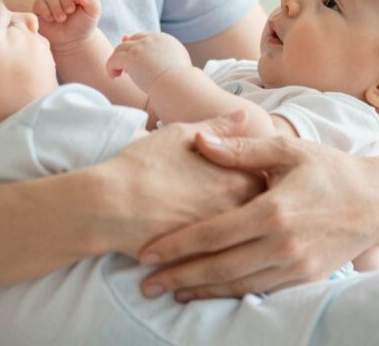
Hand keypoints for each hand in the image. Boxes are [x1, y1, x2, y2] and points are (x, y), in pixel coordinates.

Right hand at [33, 0, 99, 52]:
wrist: (71, 40)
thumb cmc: (83, 24)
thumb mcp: (93, 13)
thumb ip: (92, 1)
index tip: (79, 0)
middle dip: (66, 0)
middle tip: (70, 12)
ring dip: (56, 7)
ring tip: (62, 18)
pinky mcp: (39, 5)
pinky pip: (39, 2)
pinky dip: (45, 10)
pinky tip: (51, 19)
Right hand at [90, 111, 262, 258]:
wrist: (109, 206)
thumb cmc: (142, 164)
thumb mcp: (181, 135)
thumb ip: (219, 127)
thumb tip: (245, 115)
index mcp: (236, 179)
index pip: (269, 182)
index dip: (259, 178)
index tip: (248, 176)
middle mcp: (235, 212)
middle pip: (262, 214)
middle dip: (255, 209)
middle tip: (236, 201)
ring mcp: (219, 240)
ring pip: (243, 240)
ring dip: (238, 233)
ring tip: (217, 222)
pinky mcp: (200, 261)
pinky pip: (221, 262)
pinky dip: (219, 254)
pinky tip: (207, 247)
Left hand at [106, 32, 191, 90]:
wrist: (178, 84)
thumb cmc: (180, 81)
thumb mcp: (179, 62)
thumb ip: (167, 56)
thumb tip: (153, 57)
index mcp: (165, 40)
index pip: (146, 38)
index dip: (137, 47)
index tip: (134, 60)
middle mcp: (152, 39)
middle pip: (132, 40)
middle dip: (126, 51)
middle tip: (124, 66)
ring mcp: (141, 47)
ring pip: (120, 48)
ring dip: (117, 60)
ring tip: (117, 73)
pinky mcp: (131, 58)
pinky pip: (113, 59)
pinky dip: (110, 67)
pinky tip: (113, 76)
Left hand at [135, 137, 378, 299]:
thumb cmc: (330, 170)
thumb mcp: (288, 150)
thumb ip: (241, 148)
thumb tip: (200, 139)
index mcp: (274, 210)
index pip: (214, 234)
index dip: (177, 245)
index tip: (147, 252)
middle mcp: (283, 245)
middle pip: (219, 268)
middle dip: (179, 277)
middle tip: (145, 283)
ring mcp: (296, 266)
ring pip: (238, 285)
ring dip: (201, 291)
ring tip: (170, 291)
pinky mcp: (307, 279)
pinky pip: (261, 291)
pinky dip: (232, 295)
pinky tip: (210, 293)